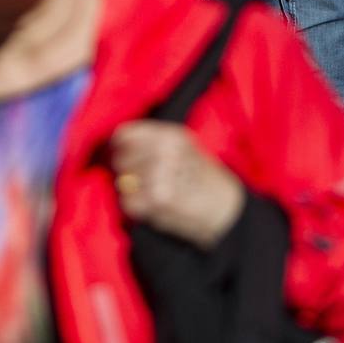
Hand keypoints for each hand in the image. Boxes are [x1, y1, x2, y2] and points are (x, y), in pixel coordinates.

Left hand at [110, 121, 244, 250]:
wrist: (226, 208)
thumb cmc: (203, 178)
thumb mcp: (184, 148)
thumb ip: (153, 142)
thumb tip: (117, 141)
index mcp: (171, 136)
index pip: (125, 134)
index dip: (120, 146)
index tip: (124, 154)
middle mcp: (164, 151)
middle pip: (120, 158)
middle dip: (127, 170)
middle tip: (144, 179)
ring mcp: (160, 175)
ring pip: (122, 182)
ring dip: (132, 190)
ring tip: (152, 193)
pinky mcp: (157, 199)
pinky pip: (127, 202)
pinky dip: (135, 207)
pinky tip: (152, 206)